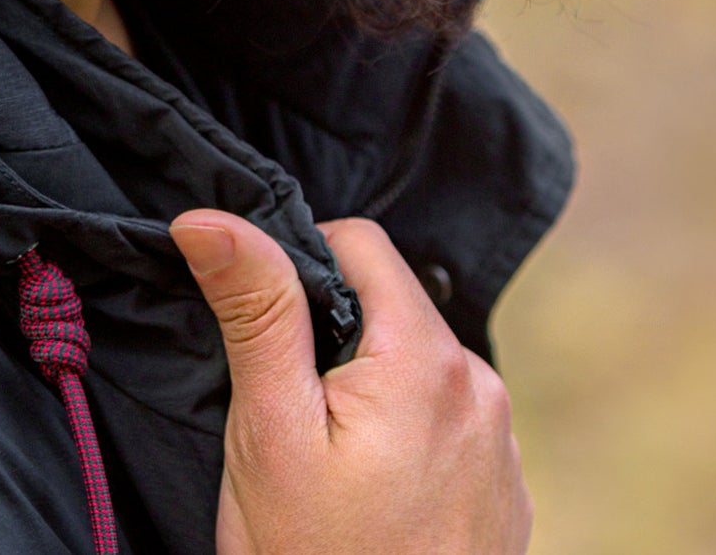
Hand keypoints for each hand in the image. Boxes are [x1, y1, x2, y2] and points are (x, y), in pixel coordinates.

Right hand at [169, 212, 530, 554]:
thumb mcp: (269, 430)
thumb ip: (255, 309)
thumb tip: (210, 215)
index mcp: (429, 361)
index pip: (361, 243)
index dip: (298, 265)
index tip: (263, 332)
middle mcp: (483, 391)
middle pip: (389, 306)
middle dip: (331, 336)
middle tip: (286, 415)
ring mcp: (503, 448)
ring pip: (414, 365)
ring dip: (368, 387)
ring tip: (326, 468)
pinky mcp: (505, 495)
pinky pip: (445, 424)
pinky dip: (402, 436)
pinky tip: (368, 499)